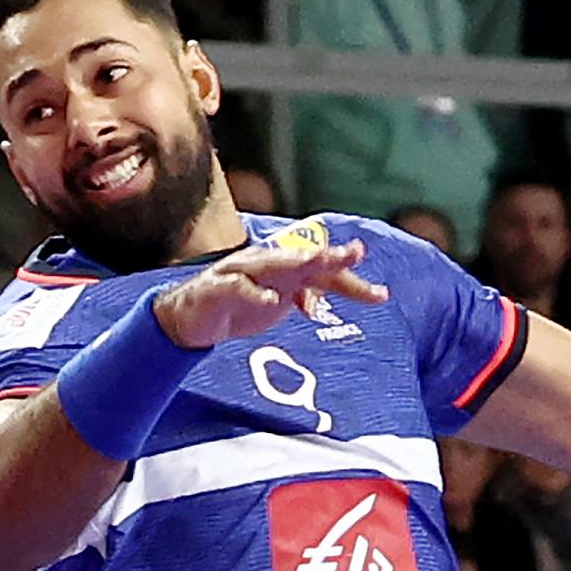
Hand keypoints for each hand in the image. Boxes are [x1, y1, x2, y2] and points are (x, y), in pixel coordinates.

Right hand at [150, 233, 388, 350]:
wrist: (190, 317)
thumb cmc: (237, 305)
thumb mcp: (276, 303)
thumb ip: (299, 298)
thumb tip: (319, 301)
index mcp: (284, 270)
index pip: (323, 273)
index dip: (351, 282)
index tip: (381, 294)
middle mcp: (266, 264)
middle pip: (303, 259)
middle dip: (330, 256)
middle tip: (355, 253)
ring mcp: (241, 272)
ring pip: (273, 264)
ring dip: (297, 261)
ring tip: (321, 261)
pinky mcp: (218, 288)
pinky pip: (238, 287)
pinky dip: (254, 292)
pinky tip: (271, 300)